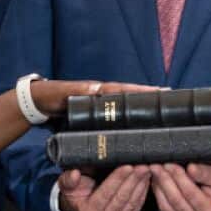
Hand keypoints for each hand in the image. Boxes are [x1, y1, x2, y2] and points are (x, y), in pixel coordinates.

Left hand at [29, 80, 159, 116]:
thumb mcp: (64, 93)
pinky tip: (139, 122)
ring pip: (125, 104)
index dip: (142, 91)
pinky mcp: (97, 113)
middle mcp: (103, 94)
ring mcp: (101, 104)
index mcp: (98, 89)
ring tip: (162, 109)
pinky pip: (116, 112)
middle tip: (171, 97)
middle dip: (149, 95)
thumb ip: (78, 90)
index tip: (160, 91)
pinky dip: (129, 113)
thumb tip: (97, 87)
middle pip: (130, 95)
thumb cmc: (53, 97)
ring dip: (142, 104)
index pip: (124, 90)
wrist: (40, 101)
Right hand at [58, 165, 150, 210]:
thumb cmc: (76, 195)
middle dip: (133, 180)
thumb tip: (74, 174)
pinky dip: (143, 192)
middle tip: (142, 165)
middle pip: (121, 197)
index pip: (106, 194)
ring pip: (131, 202)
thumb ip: (68, 180)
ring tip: (146, 169)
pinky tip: (146, 180)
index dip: (117, 179)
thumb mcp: (67, 186)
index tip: (127, 166)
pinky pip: (137, 206)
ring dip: (141, 185)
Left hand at [150, 163, 210, 210]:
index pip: (190, 194)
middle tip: (156, 165)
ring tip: (155, 171)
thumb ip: (206, 173)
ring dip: (158, 187)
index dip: (179, 178)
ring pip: (166, 205)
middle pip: (176, 200)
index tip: (169, 164)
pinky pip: (164, 209)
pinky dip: (158, 194)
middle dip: (165, 180)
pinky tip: (156, 181)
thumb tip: (191, 168)